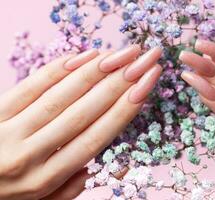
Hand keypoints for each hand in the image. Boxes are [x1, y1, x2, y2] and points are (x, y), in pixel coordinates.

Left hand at [0, 45, 161, 199]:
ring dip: (95, 72)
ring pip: (60, 96)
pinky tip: (83, 56)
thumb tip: (88, 169)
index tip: (145, 87)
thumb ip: (66, 190)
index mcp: (47, 179)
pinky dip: (58, 69)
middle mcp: (31, 155)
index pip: (96, 139)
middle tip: (143, 61)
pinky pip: (31, 86)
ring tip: (121, 54)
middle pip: (84, 113)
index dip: (124, 110)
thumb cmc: (7, 197)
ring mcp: (9, 131)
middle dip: (119, 84)